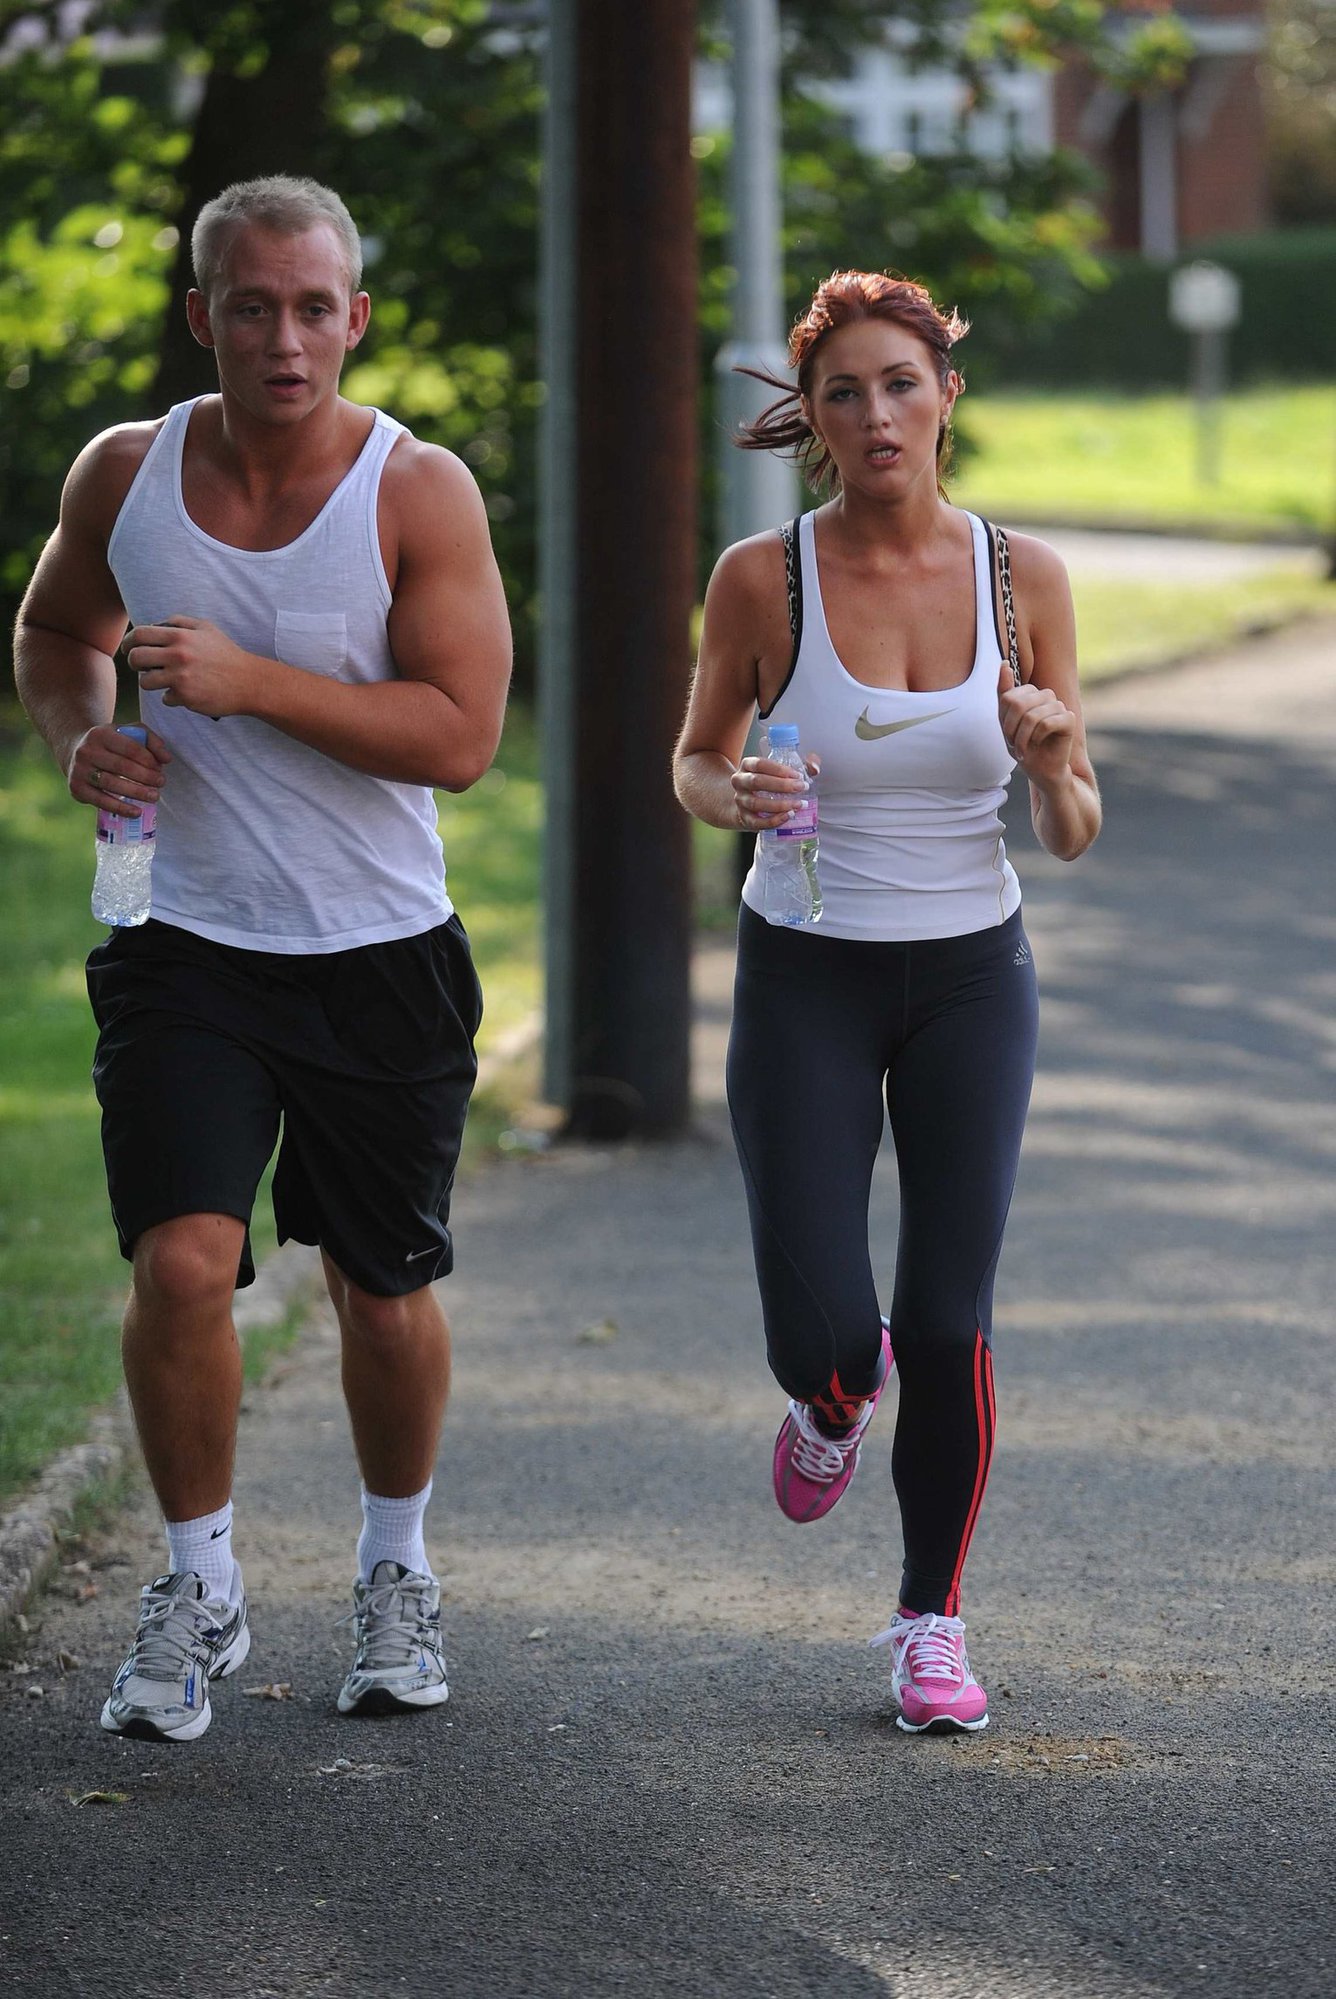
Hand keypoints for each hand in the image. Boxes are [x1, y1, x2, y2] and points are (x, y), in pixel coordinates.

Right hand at [69, 724, 169, 818]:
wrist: (75, 751)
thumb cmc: (111, 743)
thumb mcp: (128, 732)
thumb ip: (150, 740)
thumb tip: (166, 759)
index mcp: (101, 734)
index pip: (130, 747)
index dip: (148, 760)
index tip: (161, 769)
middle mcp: (86, 751)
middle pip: (121, 766)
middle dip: (145, 776)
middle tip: (161, 783)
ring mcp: (79, 770)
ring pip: (111, 784)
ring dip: (136, 792)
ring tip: (154, 797)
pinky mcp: (77, 788)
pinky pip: (101, 801)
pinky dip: (120, 808)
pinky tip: (136, 812)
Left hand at [127, 615, 258, 718]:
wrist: (248, 682)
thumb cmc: (226, 655)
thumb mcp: (206, 628)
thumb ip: (180, 622)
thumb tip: (155, 624)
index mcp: (180, 636)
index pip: (140, 634)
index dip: (129, 641)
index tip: (129, 648)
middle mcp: (178, 656)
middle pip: (136, 658)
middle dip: (134, 663)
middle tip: (142, 666)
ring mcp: (180, 678)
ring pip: (145, 682)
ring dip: (151, 682)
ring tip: (163, 681)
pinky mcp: (185, 697)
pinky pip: (165, 699)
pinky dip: (172, 698)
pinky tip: (185, 693)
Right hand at [731, 751, 819, 831]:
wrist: (747, 804)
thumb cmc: (769, 783)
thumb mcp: (781, 771)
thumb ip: (801, 766)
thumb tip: (815, 767)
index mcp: (747, 766)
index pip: (760, 764)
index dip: (779, 769)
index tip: (797, 774)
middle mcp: (740, 782)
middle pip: (757, 782)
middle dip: (782, 785)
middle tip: (801, 787)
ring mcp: (740, 801)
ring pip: (756, 803)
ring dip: (780, 804)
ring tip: (799, 804)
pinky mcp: (744, 818)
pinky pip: (757, 822)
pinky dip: (773, 820)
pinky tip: (788, 816)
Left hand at [997, 662, 1075, 789]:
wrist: (1042, 771)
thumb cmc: (1024, 747)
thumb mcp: (1006, 722)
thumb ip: (1004, 693)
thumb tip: (1004, 663)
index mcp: (1031, 694)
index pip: (1008, 697)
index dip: (1004, 720)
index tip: (1008, 735)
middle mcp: (1046, 696)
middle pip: (1018, 703)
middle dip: (1012, 729)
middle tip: (1015, 744)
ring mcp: (1059, 706)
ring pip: (1032, 715)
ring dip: (1023, 737)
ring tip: (1025, 748)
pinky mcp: (1069, 718)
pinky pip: (1046, 723)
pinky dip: (1037, 738)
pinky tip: (1039, 745)